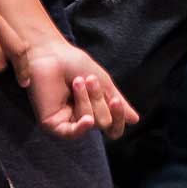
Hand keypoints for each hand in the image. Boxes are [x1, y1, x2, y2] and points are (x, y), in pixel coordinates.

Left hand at [13, 36, 138, 138]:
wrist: (51, 54)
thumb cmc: (75, 64)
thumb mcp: (103, 83)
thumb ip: (117, 103)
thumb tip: (135, 120)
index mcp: (95, 111)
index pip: (113, 127)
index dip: (119, 117)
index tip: (116, 100)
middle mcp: (81, 120)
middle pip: (104, 122)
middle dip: (99, 99)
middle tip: (88, 78)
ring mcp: (66, 122)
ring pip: (90, 122)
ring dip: (87, 100)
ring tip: (77, 81)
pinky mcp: (52, 123)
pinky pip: (71, 133)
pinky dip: (81, 127)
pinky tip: (87, 120)